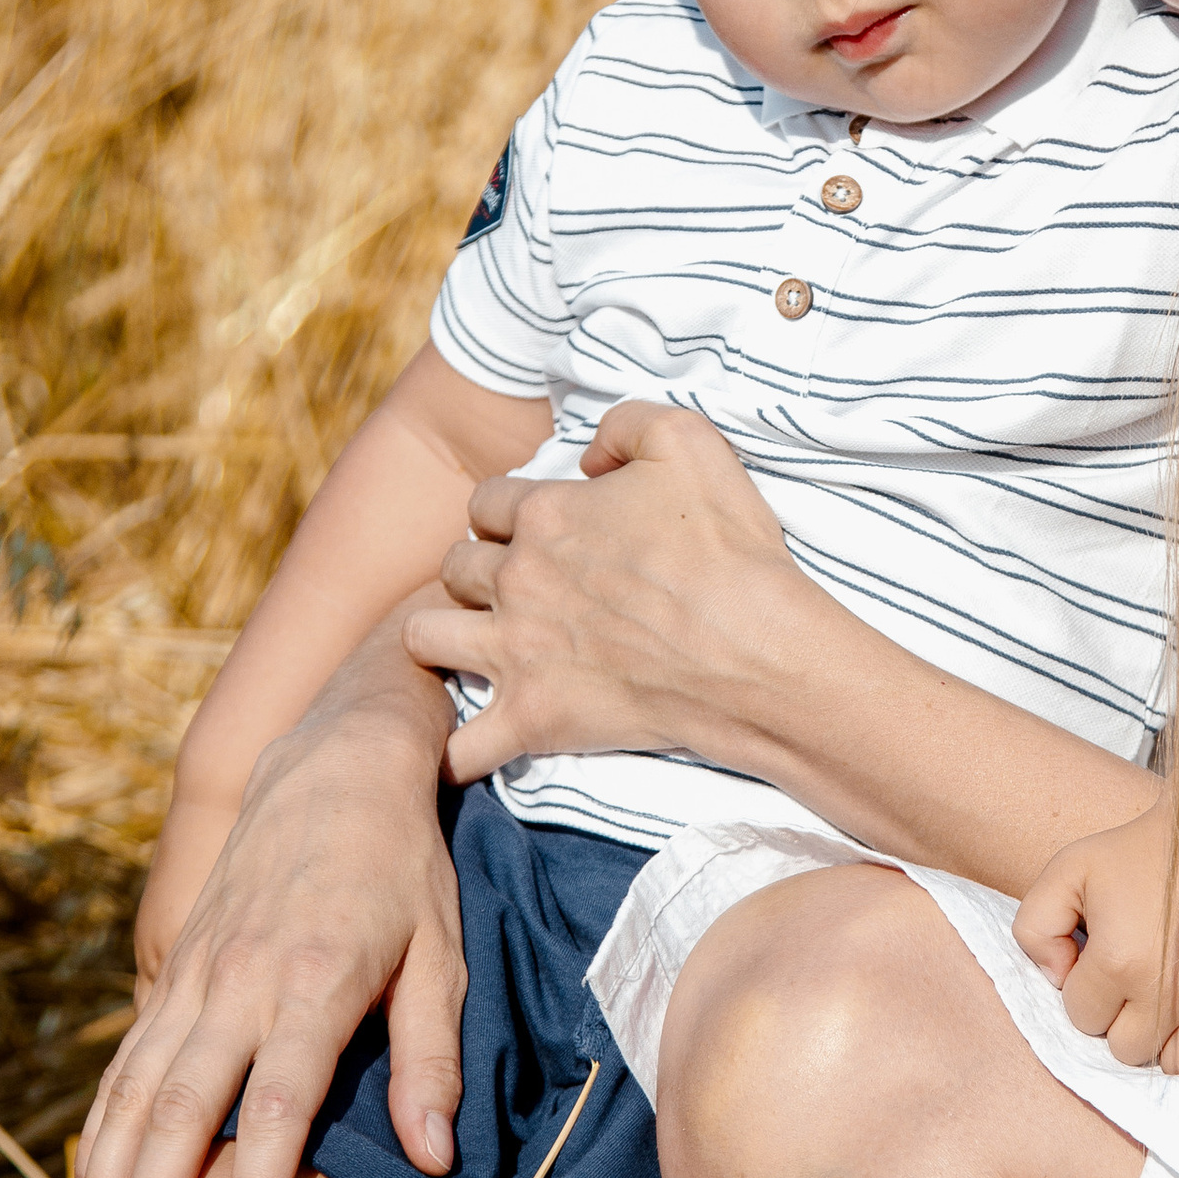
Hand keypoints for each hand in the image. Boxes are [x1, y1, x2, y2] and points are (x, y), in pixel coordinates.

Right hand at [71, 640, 462, 1177]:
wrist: (335, 765)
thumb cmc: (405, 869)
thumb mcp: (444, 952)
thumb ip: (432, 1057)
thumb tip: (432, 1157)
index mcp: (316, 979)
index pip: (280, 1105)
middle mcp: (240, 981)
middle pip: (184, 1109)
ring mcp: (195, 975)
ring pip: (135, 1093)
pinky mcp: (172, 972)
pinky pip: (122, 1067)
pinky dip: (98, 1137)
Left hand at [406, 403, 804, 784]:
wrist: (755, 650)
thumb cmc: (729, 551)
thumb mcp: (689, 441)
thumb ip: (625, 425)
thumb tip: (588, 453)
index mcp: (545, 515)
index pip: (485, 502)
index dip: (506, 512)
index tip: (532, 530)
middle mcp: (516, 580)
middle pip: (453, 567)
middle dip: (472, 571)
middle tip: (512, 587)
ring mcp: (516, 653)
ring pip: (424, 638)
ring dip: (438, 638)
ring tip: (470, 647)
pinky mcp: (533, 717)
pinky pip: (464, 747)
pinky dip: (456, 752)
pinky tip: (465, 749)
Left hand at [1014, 803, 1178, 1078]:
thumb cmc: (1143, 847)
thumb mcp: (1070, 867)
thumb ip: (1034, 926)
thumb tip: (1055, 979)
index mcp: (1118, 961)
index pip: (1082, 1018)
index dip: (1087, 989)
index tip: (1104, 959)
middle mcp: (1169, 993)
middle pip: (1129, 1050)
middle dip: (1124, 1020)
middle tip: (1135, 981)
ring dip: (1169, 1041)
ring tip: (1170, 1004)